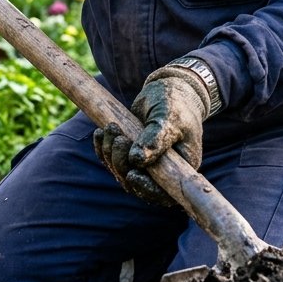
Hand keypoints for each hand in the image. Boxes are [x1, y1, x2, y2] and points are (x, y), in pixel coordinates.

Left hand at [93, 66, 211, 206]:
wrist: (168, 88)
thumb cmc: (175, 103)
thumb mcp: (168, 117)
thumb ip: (155, 139)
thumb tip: (136, 161)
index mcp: (182, 167)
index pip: (165, 192)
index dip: (147, 190)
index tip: (132, 175)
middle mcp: (164, 171)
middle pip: (137, 184)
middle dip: (121, 163)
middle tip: (119, 137)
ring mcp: (146, 164)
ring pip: (121, 172)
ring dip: (111, 153)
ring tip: (111, 128)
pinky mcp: (130, 154)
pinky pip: (112, 160)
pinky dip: (104, 148)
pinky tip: (100, 133)